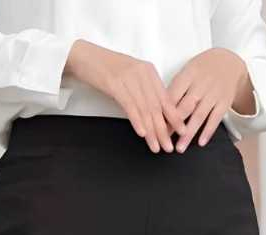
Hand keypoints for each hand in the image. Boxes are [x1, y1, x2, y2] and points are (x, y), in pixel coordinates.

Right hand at [66, 40, 184, 152]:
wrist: (83, 56)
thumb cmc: (105, 68)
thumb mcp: (129, 77)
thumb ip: (142, 91)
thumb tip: (153, 112)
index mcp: (148, 72)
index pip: (165, 98)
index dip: (174, 117)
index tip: (181, 132)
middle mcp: (142, 73)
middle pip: (156, 106)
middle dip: (164, 129)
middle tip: (169, 147)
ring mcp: (129, 78)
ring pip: (144, 109)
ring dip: (151, 131)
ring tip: (156, 147)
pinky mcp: (115, 83)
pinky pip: (129, 105)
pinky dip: (137, 120)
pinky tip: (142, 133)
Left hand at [167, 48, 250, 151]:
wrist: (229, 62)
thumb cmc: (203, 69)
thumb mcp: (188, 70)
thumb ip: (176, 88)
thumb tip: (159, 108)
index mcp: (188, 74)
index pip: (173, 95)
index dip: (163, 112)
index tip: (155, 126)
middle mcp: (201, 84)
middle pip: (185, 107)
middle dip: (173, 126)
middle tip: (163, 141)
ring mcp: (214, 93)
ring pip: (199, 115)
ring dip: (188, 134)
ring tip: (179, 148)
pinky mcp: (224, 102)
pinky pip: (215, 118)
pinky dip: (208, 131)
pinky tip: (200, 142)